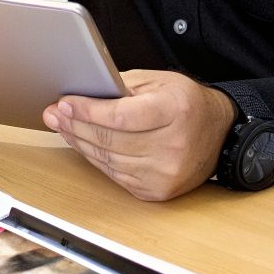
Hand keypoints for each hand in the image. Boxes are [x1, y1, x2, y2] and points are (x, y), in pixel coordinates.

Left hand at [42, 69, 235, 201]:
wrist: (219, 135)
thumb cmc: (186, 103)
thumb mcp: (159, 81)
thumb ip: (122, 86)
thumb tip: (82, 93)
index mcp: (176, 111)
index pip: (122, 116)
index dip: (88, 111)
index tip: (65, 103)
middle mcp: (173, 146)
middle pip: (111, 140)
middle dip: (76, 126)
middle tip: (54, 114)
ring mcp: (166, 173)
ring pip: (109, 160)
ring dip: (80, 143)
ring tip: (63, 127)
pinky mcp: (158, 191)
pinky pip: (116, 175)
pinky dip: (96, 159)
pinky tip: (84, 144)